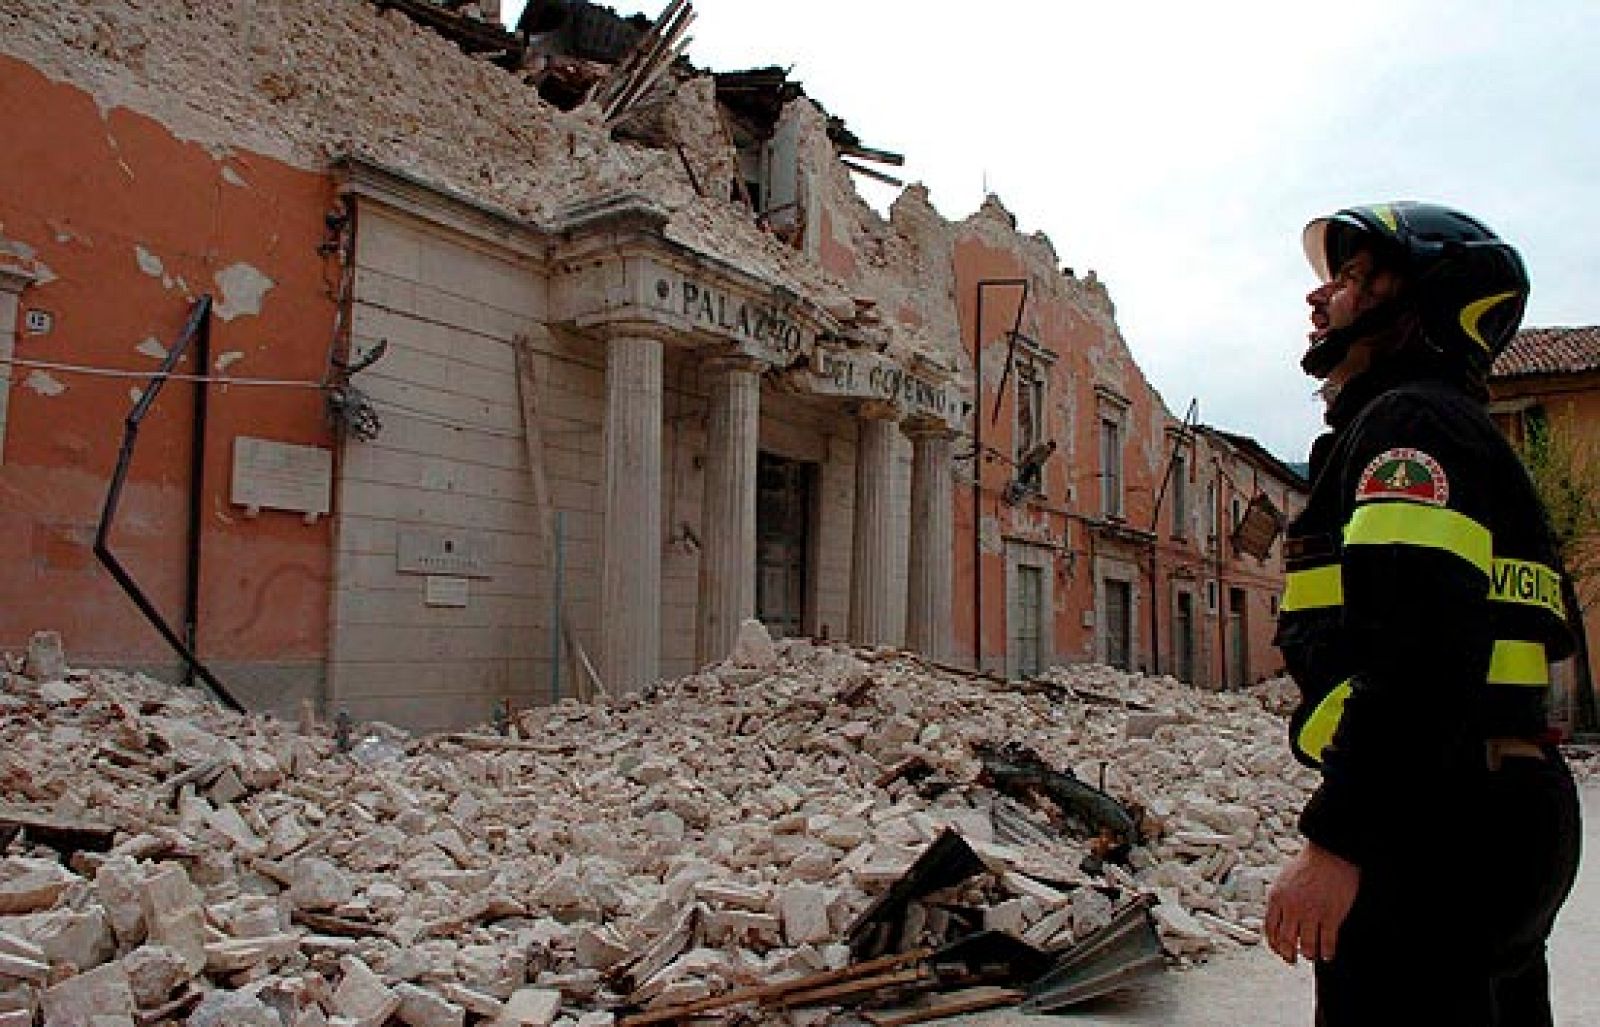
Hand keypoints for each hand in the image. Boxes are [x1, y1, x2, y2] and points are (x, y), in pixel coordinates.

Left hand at [1265, 841, 1359, 963]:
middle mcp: (1292, 908)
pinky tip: (1328, 954)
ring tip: (1314, 955)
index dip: (1274, 945)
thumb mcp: (1284, 880)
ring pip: (1307, 947)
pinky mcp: (1331, 916)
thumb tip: (1277, 920)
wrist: (1331, 853)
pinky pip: (1327, 943)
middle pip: (1285, 942)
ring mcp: (1312, 913)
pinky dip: (1327, 953)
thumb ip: (1279, 901)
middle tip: (1293, 959)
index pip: (1269, 930)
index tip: (1280, 950)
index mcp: (1277, 898)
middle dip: (1288, 955)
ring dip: (1310, 955)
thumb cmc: (1308, 865)